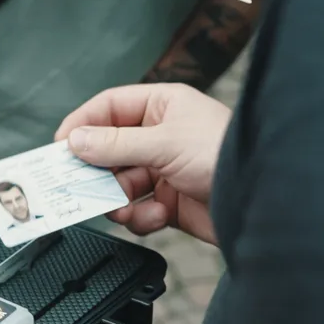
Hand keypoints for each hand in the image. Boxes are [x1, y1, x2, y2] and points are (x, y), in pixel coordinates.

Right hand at [54, 83, 230, 243]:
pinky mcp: (170, 202)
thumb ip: (115, 144)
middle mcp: (161, 136)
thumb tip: (76, 140)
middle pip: (109, 151)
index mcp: (162, 107)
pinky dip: (142, 216)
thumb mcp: (164, 143)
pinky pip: (139, 209)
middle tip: (78, 187)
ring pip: (120, 185)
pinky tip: (156, 216)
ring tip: (122, 210)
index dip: (82, 125)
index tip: (60, 147)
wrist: (263, 204)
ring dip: (118, 200)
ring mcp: (165, 170)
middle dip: (98, 172)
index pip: (109, 108)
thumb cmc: (224, 156)